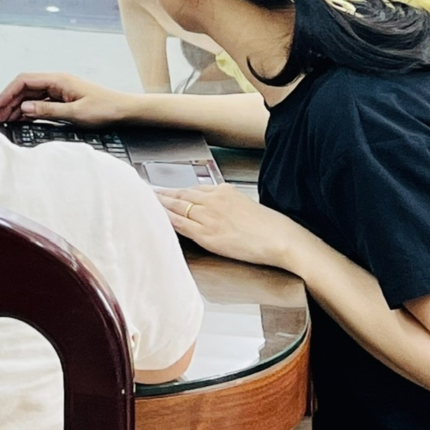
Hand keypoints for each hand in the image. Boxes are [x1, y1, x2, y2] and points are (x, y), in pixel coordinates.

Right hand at [0, 71, 131, 127]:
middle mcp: (56, 82)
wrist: (125, 110)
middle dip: (9, 101)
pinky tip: (22, 119)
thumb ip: (48, 110)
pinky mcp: (63, 99)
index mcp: (58, 80)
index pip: (24, 81)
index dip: (8, 92)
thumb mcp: (75, 112)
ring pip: (31, 96)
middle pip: (25, 88)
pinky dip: (29, 110)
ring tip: (6, 119)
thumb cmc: (106, 108)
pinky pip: (40, 103)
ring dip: (17, 107)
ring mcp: (59, 90)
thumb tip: (25, 108)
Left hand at [157, 183, 301, 268]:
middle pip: (181, 195)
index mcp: (224, 191)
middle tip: (148, 191)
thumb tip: (219, 209)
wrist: (282, 240)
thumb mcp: (248, 205)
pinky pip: (180, 225)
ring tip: (147, 203)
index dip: (178, 191)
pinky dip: (167, 220)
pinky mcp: (207, 235)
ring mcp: (209, 218)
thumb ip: (229, 204)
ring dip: (160, 204)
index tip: (167, 190)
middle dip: (163, 194)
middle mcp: (213, 201)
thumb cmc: (272, 226)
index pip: (194, 189)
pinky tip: (157, 218)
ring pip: (177, 208)